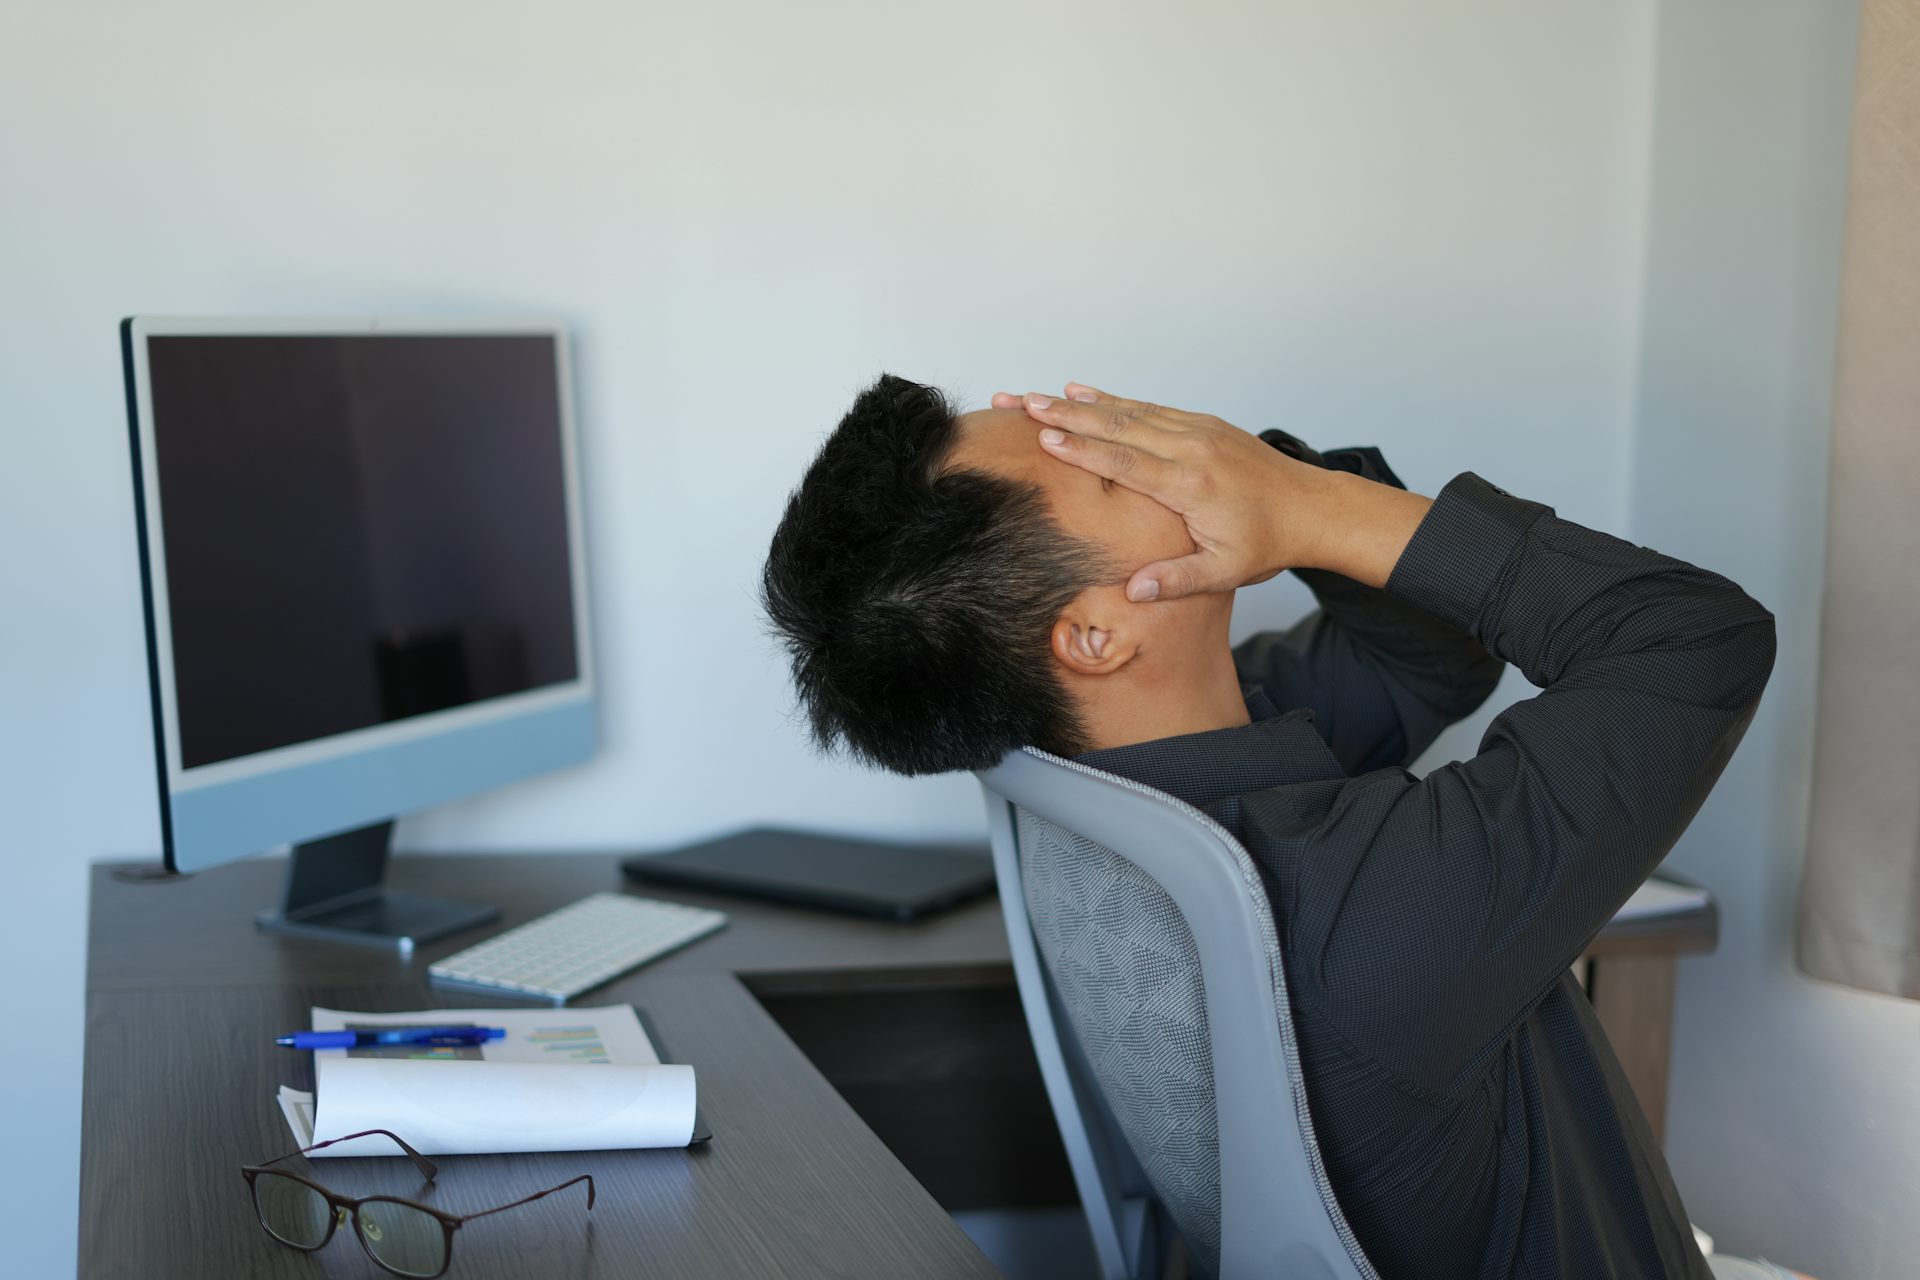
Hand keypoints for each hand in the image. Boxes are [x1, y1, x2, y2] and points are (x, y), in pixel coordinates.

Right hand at [990, 384, 1336, 600]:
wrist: (1313, 508)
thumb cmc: (1268, 543)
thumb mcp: (1225, 572)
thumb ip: (1177, 579)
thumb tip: (1133, 590)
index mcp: (1191, 484)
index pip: (1125, 461)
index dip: (1082, 449)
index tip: (1043, 437)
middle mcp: (1191, 448)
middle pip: (1118, 425)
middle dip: (1064, 415)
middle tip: (1020, 403)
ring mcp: (1197, 430)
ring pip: (1130, 410)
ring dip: (1081, 403)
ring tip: (1038, 396)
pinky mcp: (1202, 423)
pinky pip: (1150, 407)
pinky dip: (1114, 399)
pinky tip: (1085, 393)